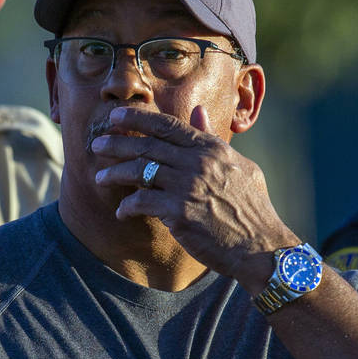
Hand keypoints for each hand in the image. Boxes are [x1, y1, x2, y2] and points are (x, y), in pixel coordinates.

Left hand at [90, 105, 296, 289]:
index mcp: (212, 149)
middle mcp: (198, 163)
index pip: (168, 125)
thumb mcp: (240, 166)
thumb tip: (198, 112)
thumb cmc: (253, 208)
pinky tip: (122, 212)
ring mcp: (188, 187)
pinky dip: (127, 206)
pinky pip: (142, 203)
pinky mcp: (179, 213)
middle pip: (147, 145)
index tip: (116, 115)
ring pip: (139, 171)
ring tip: (100, 178)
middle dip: (117, 143)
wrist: (260, 246)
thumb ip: (213, 138)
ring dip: (115, 173)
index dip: (138, 118)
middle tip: (96, 145)